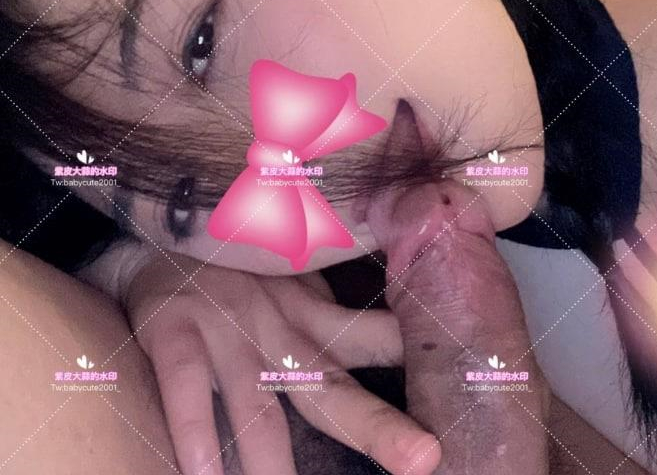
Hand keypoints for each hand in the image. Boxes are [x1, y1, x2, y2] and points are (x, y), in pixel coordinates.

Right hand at [123, 250, 439, 474]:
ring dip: (274, 458)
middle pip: (332, 386)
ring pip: (258, 403)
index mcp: (315, 316)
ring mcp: (228, 328)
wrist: (163, 241)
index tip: (457, 401)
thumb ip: (343, 322)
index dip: (418, 364)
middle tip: (423, 459)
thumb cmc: (243, 277)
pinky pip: (186, 386)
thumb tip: (408, 339)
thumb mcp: (300, 295)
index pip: (378, 341)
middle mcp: (279, 325)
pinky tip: (206, 473)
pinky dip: (196, 431)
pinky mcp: (175, 330)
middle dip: (377, 427)